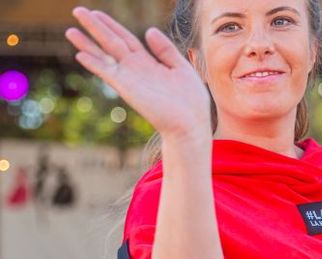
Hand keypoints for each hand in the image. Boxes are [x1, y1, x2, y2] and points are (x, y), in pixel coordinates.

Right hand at [65, 7, 211, 139]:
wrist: (190, 123)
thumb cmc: (190, 100)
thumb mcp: (182, 68)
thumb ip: (166, 50)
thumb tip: (149, 30)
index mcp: (150, 63)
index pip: (127, 39)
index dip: (112, 26)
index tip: (97, 13)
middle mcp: (137, 69)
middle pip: (112, 42)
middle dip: (95, 27)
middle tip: (77, 11)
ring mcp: (131, 79)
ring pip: (105, 56)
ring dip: (87, 44)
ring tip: (70, 31)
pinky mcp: (128, 88)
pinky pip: (108, 73)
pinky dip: (95, 63)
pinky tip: (80, 55)